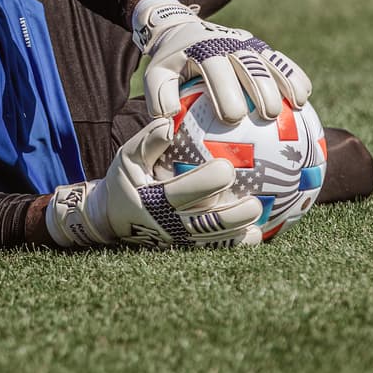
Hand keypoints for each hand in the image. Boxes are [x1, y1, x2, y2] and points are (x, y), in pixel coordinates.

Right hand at [45, 117, 263, 248]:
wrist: (113, 217)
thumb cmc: (127, 179)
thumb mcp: (128, 157)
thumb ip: (147, 142)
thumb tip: (169, 123)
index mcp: (153, 200)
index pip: (180, 193)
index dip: (204, 183)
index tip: (227, 168)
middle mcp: (166, 224)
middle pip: (203, 224)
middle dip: (230, 216)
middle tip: (254, 203)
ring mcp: (177, 240)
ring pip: (211, 241)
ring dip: (237, 233)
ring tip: (260, 221)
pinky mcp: (184, 249)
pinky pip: (213, 249)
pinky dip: (235, 245)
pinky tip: (257, 234)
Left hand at [132, 0, 311, 123]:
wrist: (182, 29)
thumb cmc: (169, 62)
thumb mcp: (156, 74)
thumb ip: (159, 95)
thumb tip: (167, 121)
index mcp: (201, 48)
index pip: (215, 68)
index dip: (226, 90)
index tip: (234, 118)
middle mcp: (227, 42)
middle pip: (248, 64)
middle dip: (261, 88)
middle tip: (270, 116)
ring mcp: (247, 42)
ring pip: (270, 61)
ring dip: (286, 80)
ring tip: (298, 105)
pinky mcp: (260, 46)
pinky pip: (281, 60)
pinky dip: (294, 75)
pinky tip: (305, 98)